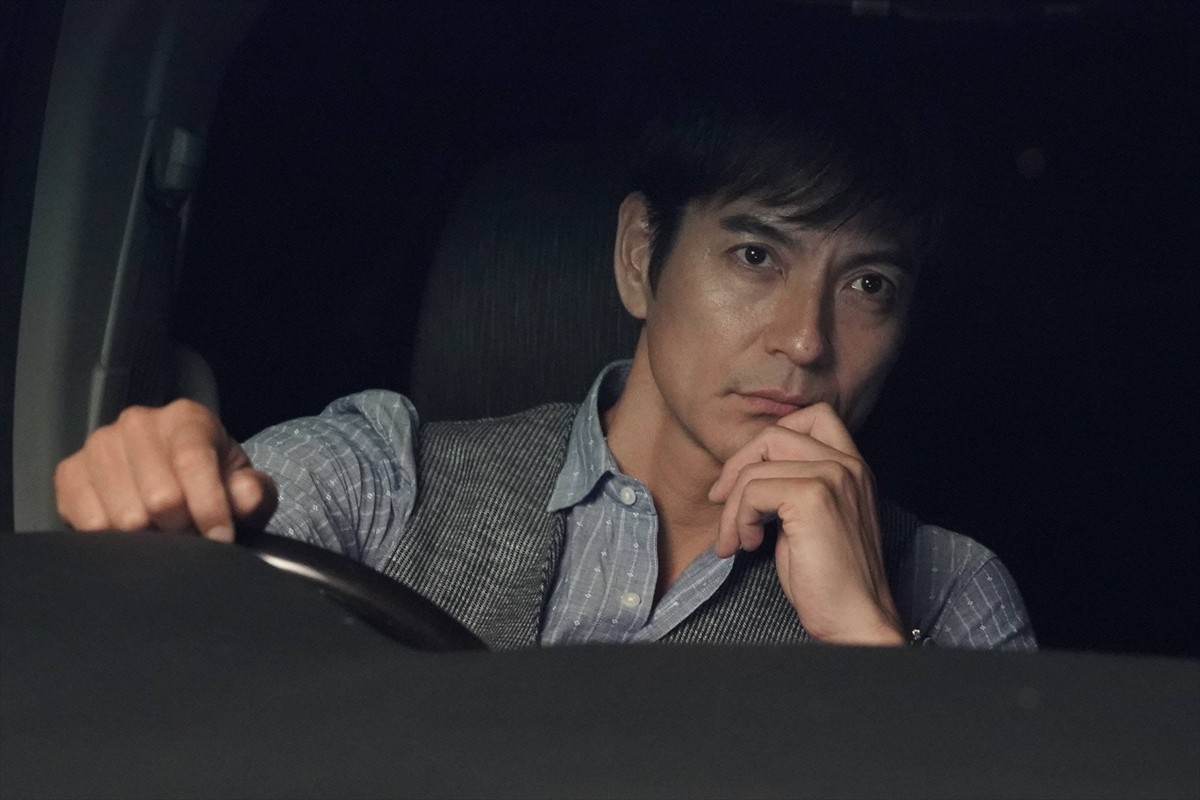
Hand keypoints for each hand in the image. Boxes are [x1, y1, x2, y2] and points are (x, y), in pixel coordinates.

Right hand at [54, 399, 276, 541]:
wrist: (176, 483)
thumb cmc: (214, 484)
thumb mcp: (243, 487)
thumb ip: (252, 492)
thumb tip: (245, 496)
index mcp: (185, 418)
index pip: (193, 462)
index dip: (210, 507)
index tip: (221, 538)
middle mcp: (138, 423)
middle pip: (160, 496)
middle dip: (182, 528)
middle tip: (190, 536)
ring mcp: (98, 445)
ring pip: (124, 515)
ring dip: (149, 538)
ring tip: (162, 535)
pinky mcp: (69, 473)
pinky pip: (88, 522)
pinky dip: (113, 541)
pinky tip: (131, 537)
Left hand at [707, 403, 903, 644]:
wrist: (853, 619)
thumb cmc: (827, 578)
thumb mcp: (809, 520)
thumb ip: (790, 486)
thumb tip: (742, 473)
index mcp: (852, 467)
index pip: (813, 416)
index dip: (768, 441)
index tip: (745, 479)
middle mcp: (848, 465)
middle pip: (774, 435)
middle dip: (737, 467)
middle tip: (721, 502)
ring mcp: (833, 476)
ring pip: (755, 469)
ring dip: (732, 508)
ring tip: (736, 540)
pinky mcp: (813, 497)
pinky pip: (752, 492)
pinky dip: (737, 520)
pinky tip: (747, 545)